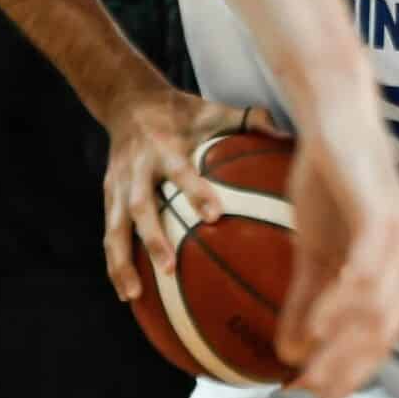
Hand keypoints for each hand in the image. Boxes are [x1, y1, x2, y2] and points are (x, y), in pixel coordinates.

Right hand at [101, 88, 262, 304]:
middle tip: (170, 268)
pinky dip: (116, 265)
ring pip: (116, 228)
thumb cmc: (183, 113)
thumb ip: (249, 121)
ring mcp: (118, 186)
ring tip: (135, 296)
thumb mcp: (213, 110)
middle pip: (141, 206)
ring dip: (123, 262)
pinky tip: (130, 296)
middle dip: (153, 238)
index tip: (214, 215)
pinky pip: (110, 236)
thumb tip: (289, 137)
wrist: (128, 101)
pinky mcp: (109, 198)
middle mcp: (137, 169)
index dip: (195, 191)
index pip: (180, 171)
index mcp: (165, 146)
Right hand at [278, 127, 398, 397]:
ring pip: (375, 311)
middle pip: (391, 335)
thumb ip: (307, 305)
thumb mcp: (314, 255)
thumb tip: (290, 356)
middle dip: (355, 375)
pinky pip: (363, 270)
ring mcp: (396, 240)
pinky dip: (338, 302)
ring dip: (339, 349)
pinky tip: (317, 328)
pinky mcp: (376, 215)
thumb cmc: (331, 186)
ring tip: (307, 377)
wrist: (334, 121)